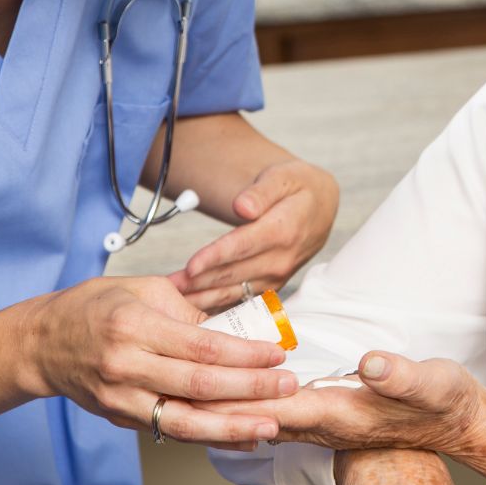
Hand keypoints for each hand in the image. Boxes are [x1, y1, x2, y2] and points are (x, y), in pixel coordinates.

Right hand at [16, 275, 298, 447]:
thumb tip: (232, 327)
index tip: (276, 353)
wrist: (43, 343)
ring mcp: (122, 398)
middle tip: (287, 386)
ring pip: (185, 420)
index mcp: (135, 326)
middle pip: (199, 385)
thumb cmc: (94, 306)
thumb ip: (188, 308)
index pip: (201, 346)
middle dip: (250, 388)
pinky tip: (237, 435)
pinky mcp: (121, 418)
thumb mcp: (142, 289)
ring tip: (270, 424)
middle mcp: (127, 366)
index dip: (243, 353)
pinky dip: (207, 436)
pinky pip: (170, 430)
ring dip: (233, 426)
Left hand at [169, 159, 337, 311]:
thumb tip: (242, 207)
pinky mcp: (271, 286)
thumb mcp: (284, 177)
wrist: (319, 209)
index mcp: (284, 229)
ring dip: (203, 297)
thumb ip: (262, 191)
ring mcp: (277, 276)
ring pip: (234, 292)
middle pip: (234, 273)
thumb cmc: (298, 188)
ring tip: (171, 299)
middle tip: (166, 287)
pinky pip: (240, 300)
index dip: (216, 257)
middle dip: (199, 281)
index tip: (190, 266)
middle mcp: (282, 259)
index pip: (243, 246)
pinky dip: (216, 305)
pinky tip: (192, 307)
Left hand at [195, 349, 483, 457]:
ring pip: (263, 415)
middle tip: (171, 387)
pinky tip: (232, 394)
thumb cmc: (443, 403)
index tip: (200, 389)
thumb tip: (372, 364)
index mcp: (342, 412)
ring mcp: (325, 421)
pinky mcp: (328, 413)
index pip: (278, 407)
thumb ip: (400, 375)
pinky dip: (249, 403)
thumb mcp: (431, 383)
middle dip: (216, 404)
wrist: (457, 425)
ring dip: (227, 405)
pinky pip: (276, 411)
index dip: (238, 398)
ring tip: (185, 390)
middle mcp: (326, 422)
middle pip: (259, 415)